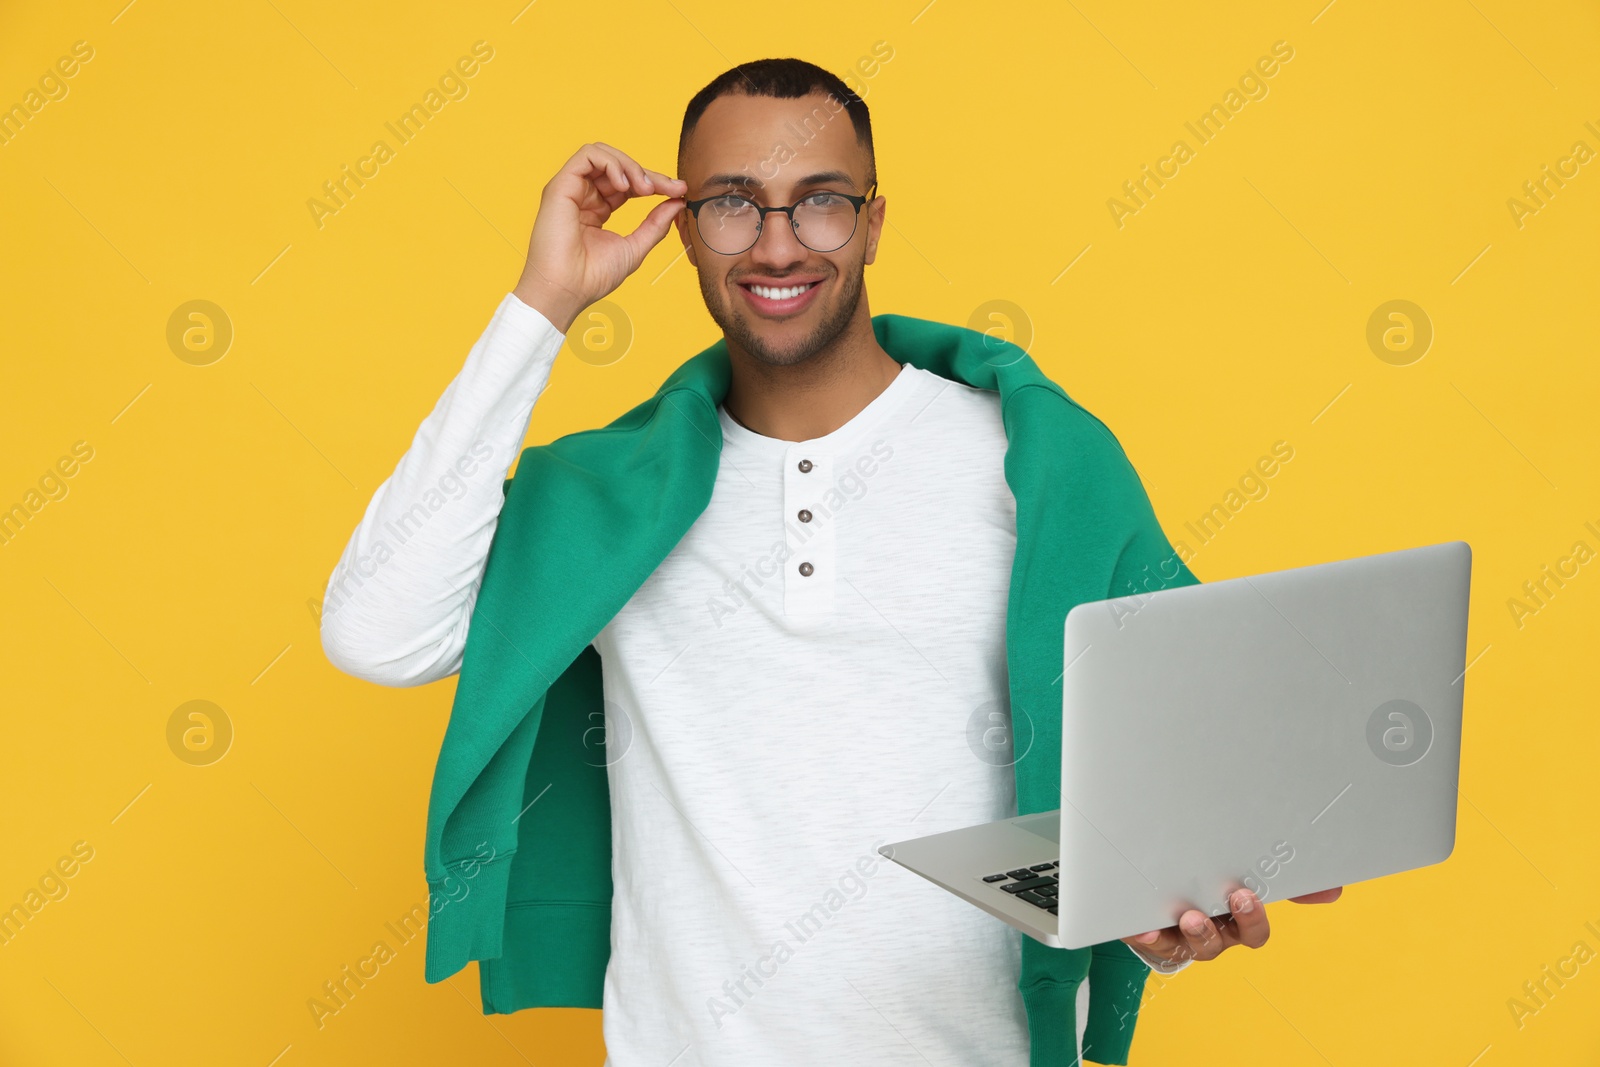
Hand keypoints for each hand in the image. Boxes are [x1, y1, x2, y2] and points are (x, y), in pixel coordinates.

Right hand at [514, 142, 687, 332]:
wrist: (566, 290)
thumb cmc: (593, 277)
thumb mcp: (635, 247)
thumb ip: (655, 224)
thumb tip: (676, 202)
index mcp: (597, 209)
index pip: (628, 184)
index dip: (655, 183)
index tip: (679, 191)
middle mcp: (583, 196)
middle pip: (617, 166)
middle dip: (647, 173)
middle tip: (668, 188)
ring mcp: (571, 189)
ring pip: (602, 154)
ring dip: (629, 165)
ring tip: (644, 189)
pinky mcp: (561, 186)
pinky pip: (588, 155)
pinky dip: (611, 163)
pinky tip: (625, 186)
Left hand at [1122, 885, 1342, 965]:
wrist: (1157, 902)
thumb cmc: (1208, 886)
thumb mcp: (1240, 878)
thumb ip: (1285, 882)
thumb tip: (1335, 890)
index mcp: (1234, 921)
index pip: (1253, 931)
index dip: (1252, 918)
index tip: (1246, 895)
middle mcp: (1212, 934)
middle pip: (1226, 940)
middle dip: (1229, 924)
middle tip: (1230, 900)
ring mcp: (1181, 937)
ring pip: (1192, 945)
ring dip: (1195, 932)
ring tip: (1190, 915)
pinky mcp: (1151, 936)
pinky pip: (1151, 941)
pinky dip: (1148, 935)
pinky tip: (1145, 926)